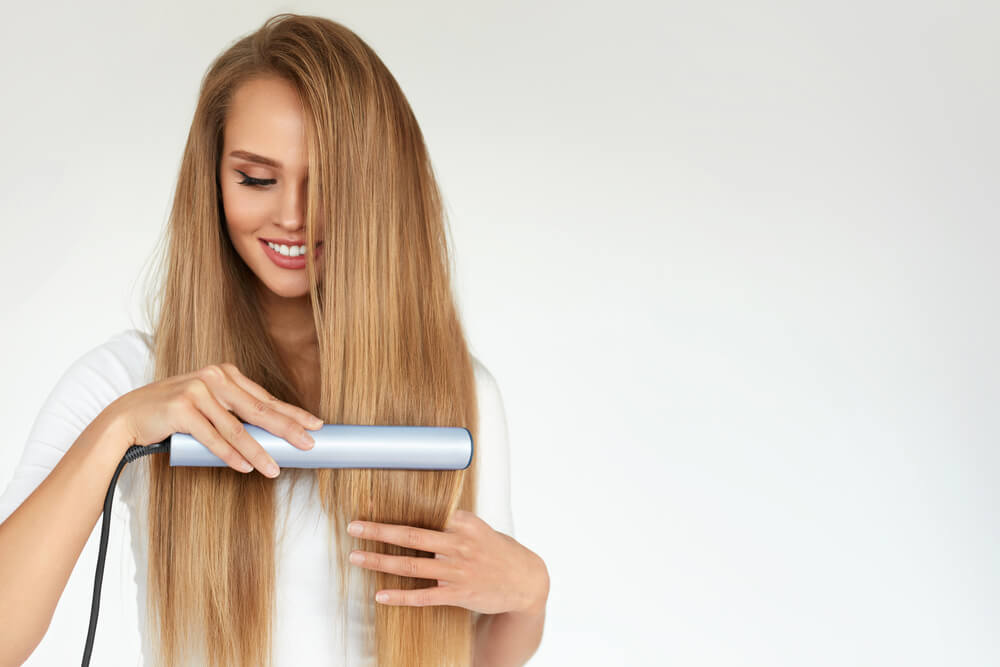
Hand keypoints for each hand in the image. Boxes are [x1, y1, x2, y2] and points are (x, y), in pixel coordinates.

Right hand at [108, 362, 322, 476]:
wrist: (129, 416)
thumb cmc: (174, 414)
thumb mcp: (209, 408)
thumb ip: (235, 415)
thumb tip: (272, 438)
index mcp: (226, 374)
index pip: (265, 399)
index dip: (292, 413)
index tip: (316, 425)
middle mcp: (214, 377)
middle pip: (258, 410)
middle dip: (287, 430)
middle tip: (309, 445)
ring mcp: (197, 390)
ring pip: (236, 428)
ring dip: (258, 451)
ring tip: (276, 468)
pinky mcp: (181, 408)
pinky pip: (212, 437)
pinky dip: (230, 454)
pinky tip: (246, 466)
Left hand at [347, 510, 548, 615]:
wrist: (526, 581)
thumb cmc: (498, 551)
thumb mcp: (478, 528)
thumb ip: (452, 522)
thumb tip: (423, 513)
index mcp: (463, 523)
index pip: (424, 513)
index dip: (395, 509)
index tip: (370, 503)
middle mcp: (459, 545)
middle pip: (412, 536)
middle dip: (379, 530)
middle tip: (354, 526)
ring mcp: (458, 571)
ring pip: (412, 566)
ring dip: (381, 561)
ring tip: (356, 557)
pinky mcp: (459, 595)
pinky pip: (424, 597)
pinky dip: (401, 596)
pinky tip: (381, 595)